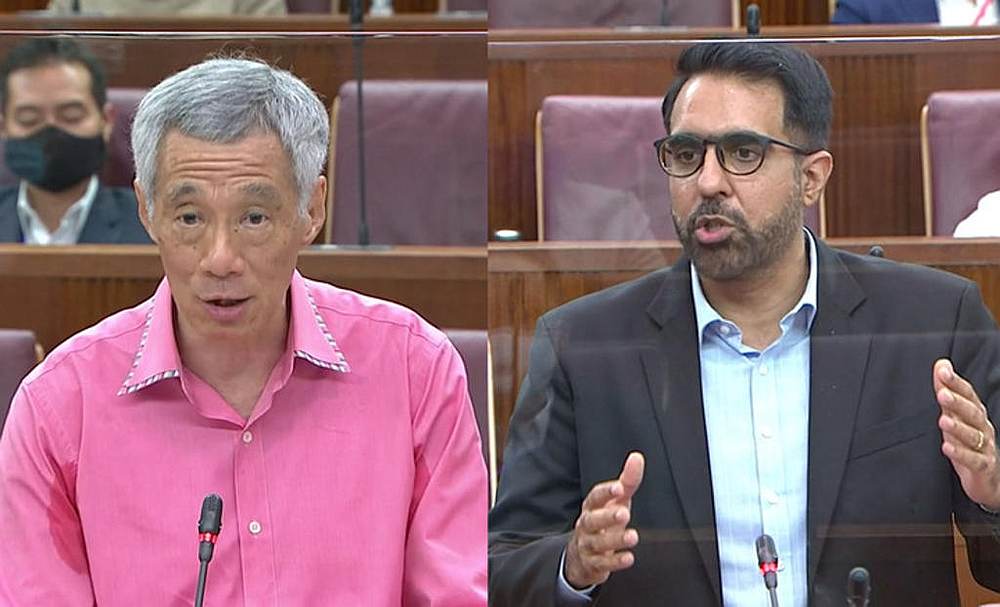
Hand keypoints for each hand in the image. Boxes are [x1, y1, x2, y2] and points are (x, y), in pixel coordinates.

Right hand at [564, 452, 644, 588]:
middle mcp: (586, 524)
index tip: (619, 488)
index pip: (595, 497)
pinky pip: (601, 564)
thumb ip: (627, 481)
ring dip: (615, 540)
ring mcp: (587, 544)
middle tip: (624, 513)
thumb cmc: (603, 522)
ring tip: (633, 536)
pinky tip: (628, 558)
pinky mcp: (592, 564)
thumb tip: (637, 457)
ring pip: (597, 543)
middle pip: (592, 520)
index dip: (606, 492)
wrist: (582, 554)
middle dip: (607, 516)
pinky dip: (615, 562)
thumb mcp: (616, 501)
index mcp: (592, 506)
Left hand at [934, 359, 999, 508]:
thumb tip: (941, 364)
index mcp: (976, 414)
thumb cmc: (969, 442)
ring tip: (943, 421)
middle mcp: (983, 428)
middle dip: (958, 403)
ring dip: (958, 428)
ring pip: (973, 436)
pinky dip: (960, 454)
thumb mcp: (955, 415)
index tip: (942, 371)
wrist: (989, 478)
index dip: (956, 382)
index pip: (968, 394)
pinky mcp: (983, 466)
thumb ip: (947, 390)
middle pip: (972, 413)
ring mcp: (985, 447)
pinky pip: (973, 460)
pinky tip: (947, 447)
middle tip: (943, 394)